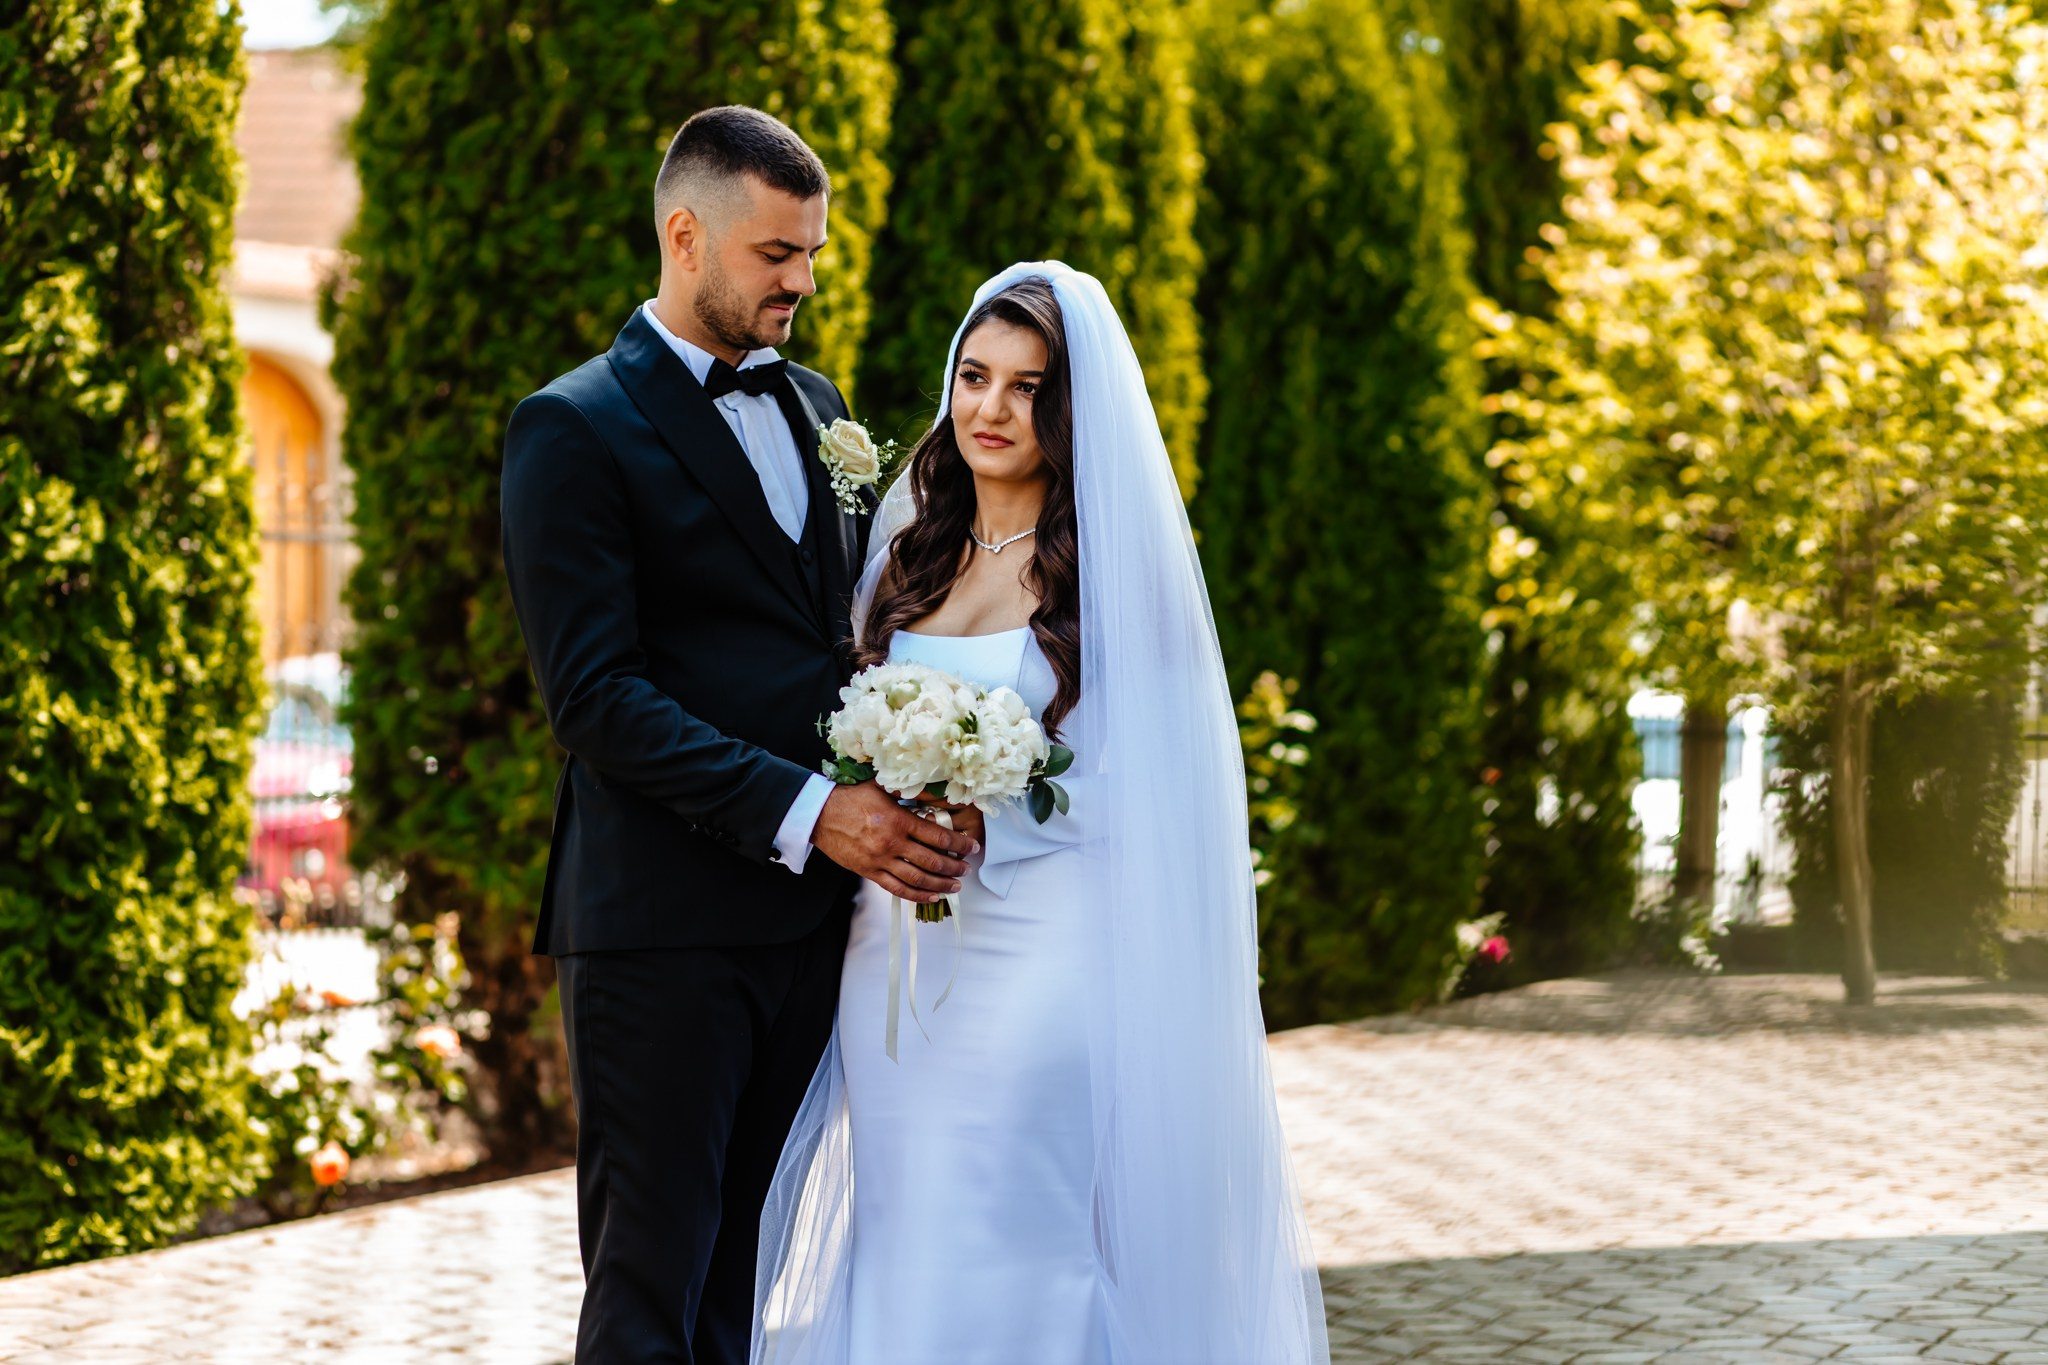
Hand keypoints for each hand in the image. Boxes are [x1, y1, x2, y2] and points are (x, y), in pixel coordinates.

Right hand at [812, 782, 979, 902]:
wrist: (820, 815)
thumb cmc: (853, 798)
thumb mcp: (884, 788)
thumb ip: (912, 793)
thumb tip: (940, 795)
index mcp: (899, 821)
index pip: (939, 837)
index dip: (959, 844)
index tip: (972, 847)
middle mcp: (892, 843)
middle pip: (932, 862)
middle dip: (954, 868)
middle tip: (966, 870)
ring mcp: (880, 861)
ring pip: (917, 880)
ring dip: (940, 885)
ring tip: (955, 887)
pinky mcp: (869, 872)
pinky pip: (897, 889)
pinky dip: (916, 896)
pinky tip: (931, 897)